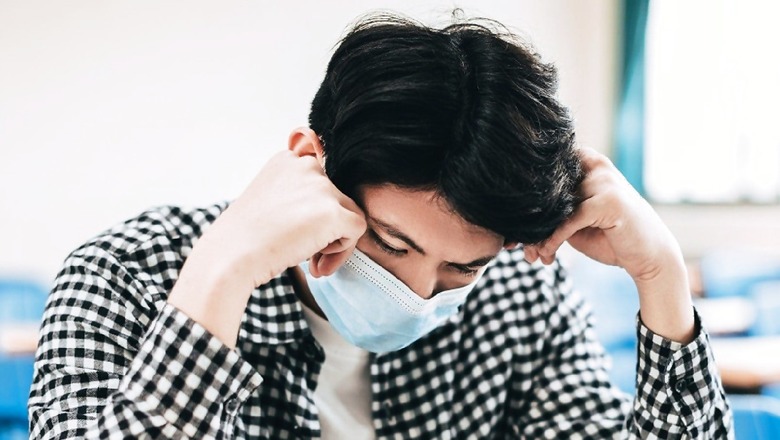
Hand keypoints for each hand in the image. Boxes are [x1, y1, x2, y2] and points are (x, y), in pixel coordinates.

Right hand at [167, 143, 366, 348]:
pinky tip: (316, 262)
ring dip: (335, 242)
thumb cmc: (244, 237)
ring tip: (313, 262)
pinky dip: (343, 252)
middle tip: (307, 255)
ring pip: (350, 215)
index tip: (295, 233)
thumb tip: (327, 215)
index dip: (313, 213)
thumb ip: (297, 197)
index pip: (321, 185)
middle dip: (326, 230)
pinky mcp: (334, 212)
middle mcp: (307, 166)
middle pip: (338, 199)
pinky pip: (357, 230)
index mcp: (288, 160)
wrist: (230, 255)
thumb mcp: (269, 201)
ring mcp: (322, 187)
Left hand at [524, 147, 680, 282]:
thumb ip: (555, 214)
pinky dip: (553, 240)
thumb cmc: (612, 239)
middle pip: (549, 191)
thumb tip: (518, 223)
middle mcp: (596, 168)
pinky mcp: (609, 202)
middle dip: (529, 222)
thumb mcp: (577, 223)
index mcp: (588, 164)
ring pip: (555, 207)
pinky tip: (547, 255)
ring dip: (538, 235)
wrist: (650, 258)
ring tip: (531, 256)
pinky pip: (569, 221)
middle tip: (516, 246)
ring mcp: (605, 182)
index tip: (512, 223)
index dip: (526, 193)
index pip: (547, 170)